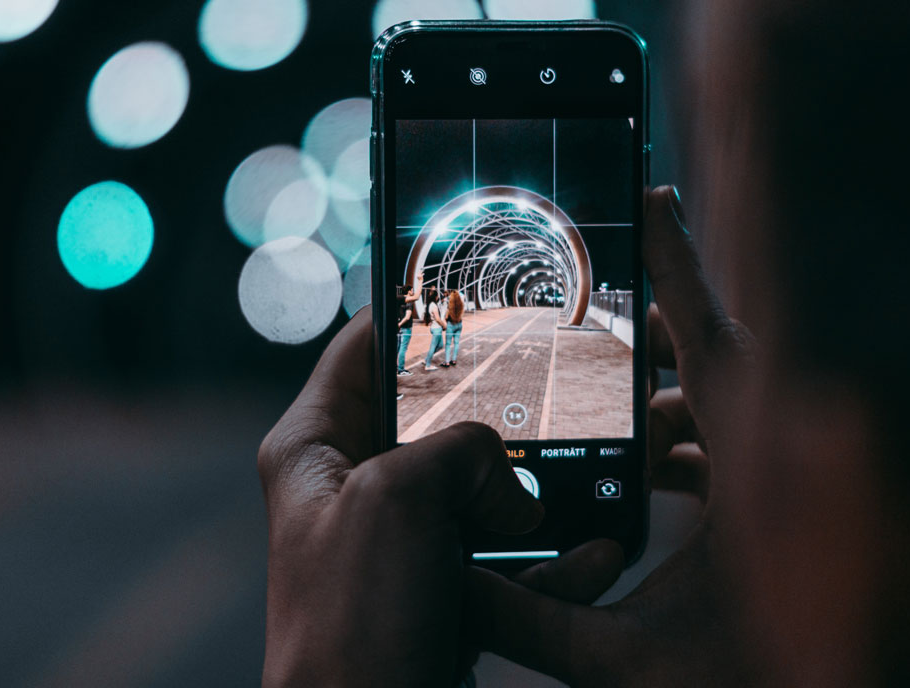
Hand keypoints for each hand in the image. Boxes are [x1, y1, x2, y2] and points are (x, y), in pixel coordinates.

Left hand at [260, 308, 622, 686]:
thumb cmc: (351, 624)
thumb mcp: (397, 497)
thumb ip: (459, 447)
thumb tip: (508, 481)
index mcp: (314, 449)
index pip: (362, 347)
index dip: (415, 307)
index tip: (479, 285)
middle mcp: (354, 488)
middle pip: (436, 416)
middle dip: (501, 410)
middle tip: (557, 383)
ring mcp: (400, 543)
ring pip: (484, 489)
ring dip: (539, 494)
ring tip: (589, 483)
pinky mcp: (442, 591)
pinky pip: (507, 556)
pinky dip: (551, 558)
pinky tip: (594, 558)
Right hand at [466, 186, 759, 685]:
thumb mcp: (623, 662)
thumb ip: (530, 621)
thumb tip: (450, 587)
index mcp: (757, 476)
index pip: (714, 344)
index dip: (678, 266)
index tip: (653, 197)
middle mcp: (786, 463)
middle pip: (716, 366)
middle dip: (650, 342)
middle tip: (591, 314)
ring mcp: (797, 483)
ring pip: (728, 409)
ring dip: (667, 404)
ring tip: (606, 403)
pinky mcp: (796, 509)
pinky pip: (743, 447)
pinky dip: (693, 444)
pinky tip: (650, 471)